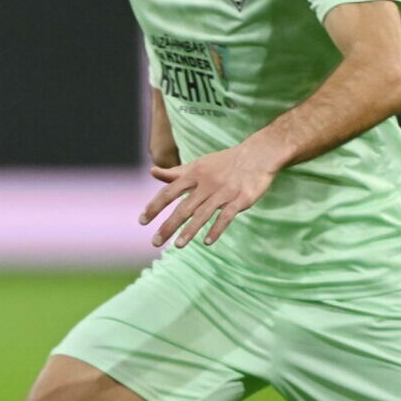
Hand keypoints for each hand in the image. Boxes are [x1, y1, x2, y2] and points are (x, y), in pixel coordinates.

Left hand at [140, 140, 280, 247]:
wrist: (258, 155)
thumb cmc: (224, 162)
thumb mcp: (198, 164)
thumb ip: (175, 173)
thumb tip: (152, 171)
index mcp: (194, 174)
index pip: (169, 192)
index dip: (154, 206)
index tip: (142, 221)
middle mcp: (207, 183)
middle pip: (184, 207)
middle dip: (168, 225)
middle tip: (155, 242)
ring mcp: (224, 192)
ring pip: (203, 214)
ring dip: (189, 231)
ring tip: (177, 246)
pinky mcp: (241, 199)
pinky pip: (226, 216)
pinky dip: (216, 229)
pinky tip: (207, 242)